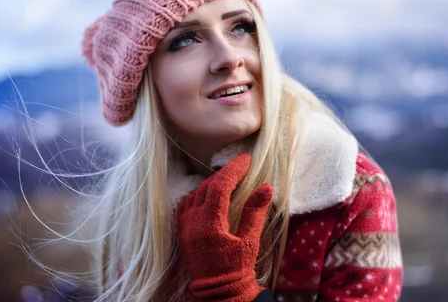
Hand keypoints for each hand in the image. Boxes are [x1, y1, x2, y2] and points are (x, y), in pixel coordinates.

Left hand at [177, 154, 273, 301]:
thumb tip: (266, 186)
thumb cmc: (236, 269)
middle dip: (224, 174)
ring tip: (228, 180)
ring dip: (211, 184)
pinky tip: (209, 194)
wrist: (217, 292)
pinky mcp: (181, 231)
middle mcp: (193, 221)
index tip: (246, 159)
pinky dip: (198, 195)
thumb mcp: (249, 241)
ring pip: (195, 194)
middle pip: (207, 187)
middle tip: (241, 168)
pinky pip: (186, 205)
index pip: (220, 186)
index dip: (233, 170)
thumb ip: (255, 212)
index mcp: (209, 223)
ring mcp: (184, 226)